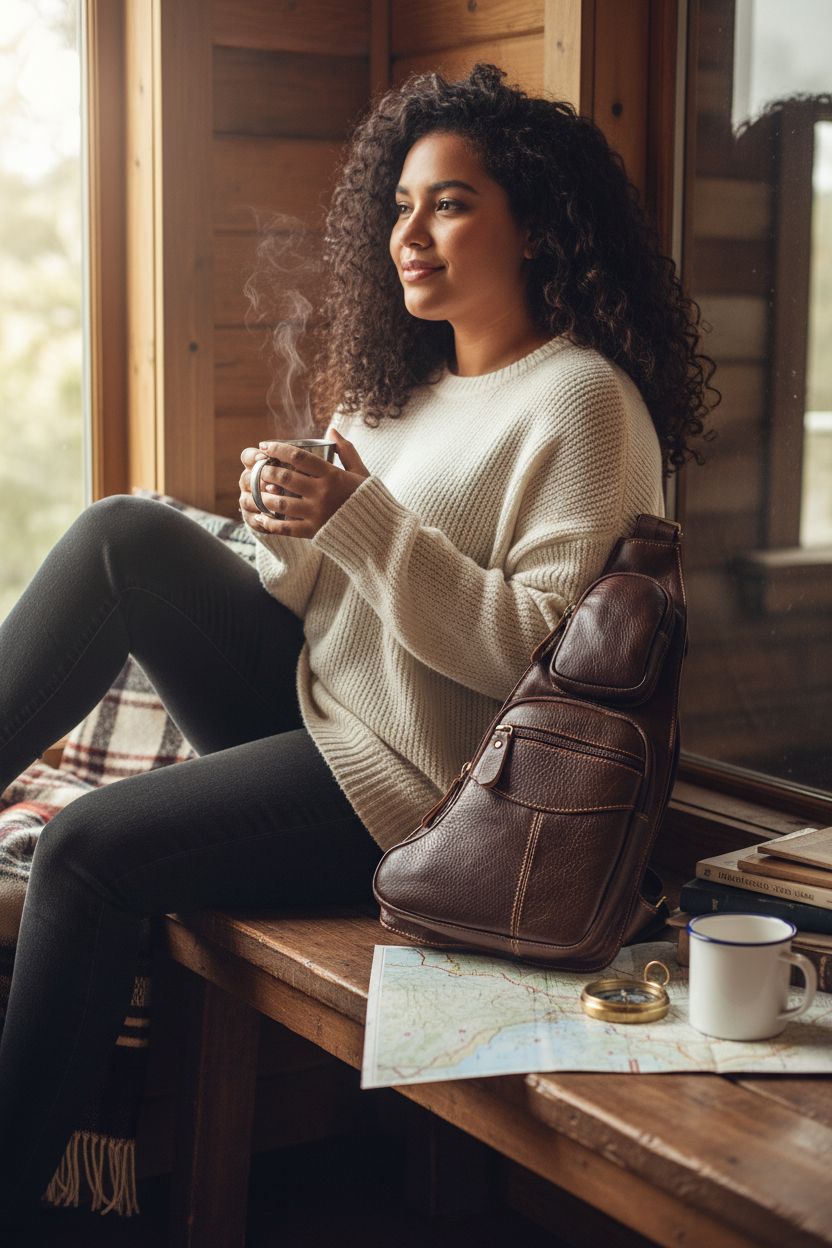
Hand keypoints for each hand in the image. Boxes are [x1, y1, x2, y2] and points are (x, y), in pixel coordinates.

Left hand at [238, 428, 370, 537]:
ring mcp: (316, 513)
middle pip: (285, 477)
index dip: (278, 449)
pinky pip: (285, 527)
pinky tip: (261, 518)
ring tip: (256, 491)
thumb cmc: (367, 498)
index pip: (299, 456)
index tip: (264, 446)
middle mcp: (322, 493)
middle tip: (257, 468)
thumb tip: (331, 430)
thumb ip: (346, 450)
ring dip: (263, 496)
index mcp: (332, 475)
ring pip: (280, 502)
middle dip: (266, 471)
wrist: (378, 531)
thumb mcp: (361, 472)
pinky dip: (270, 523)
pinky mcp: (313, 531)